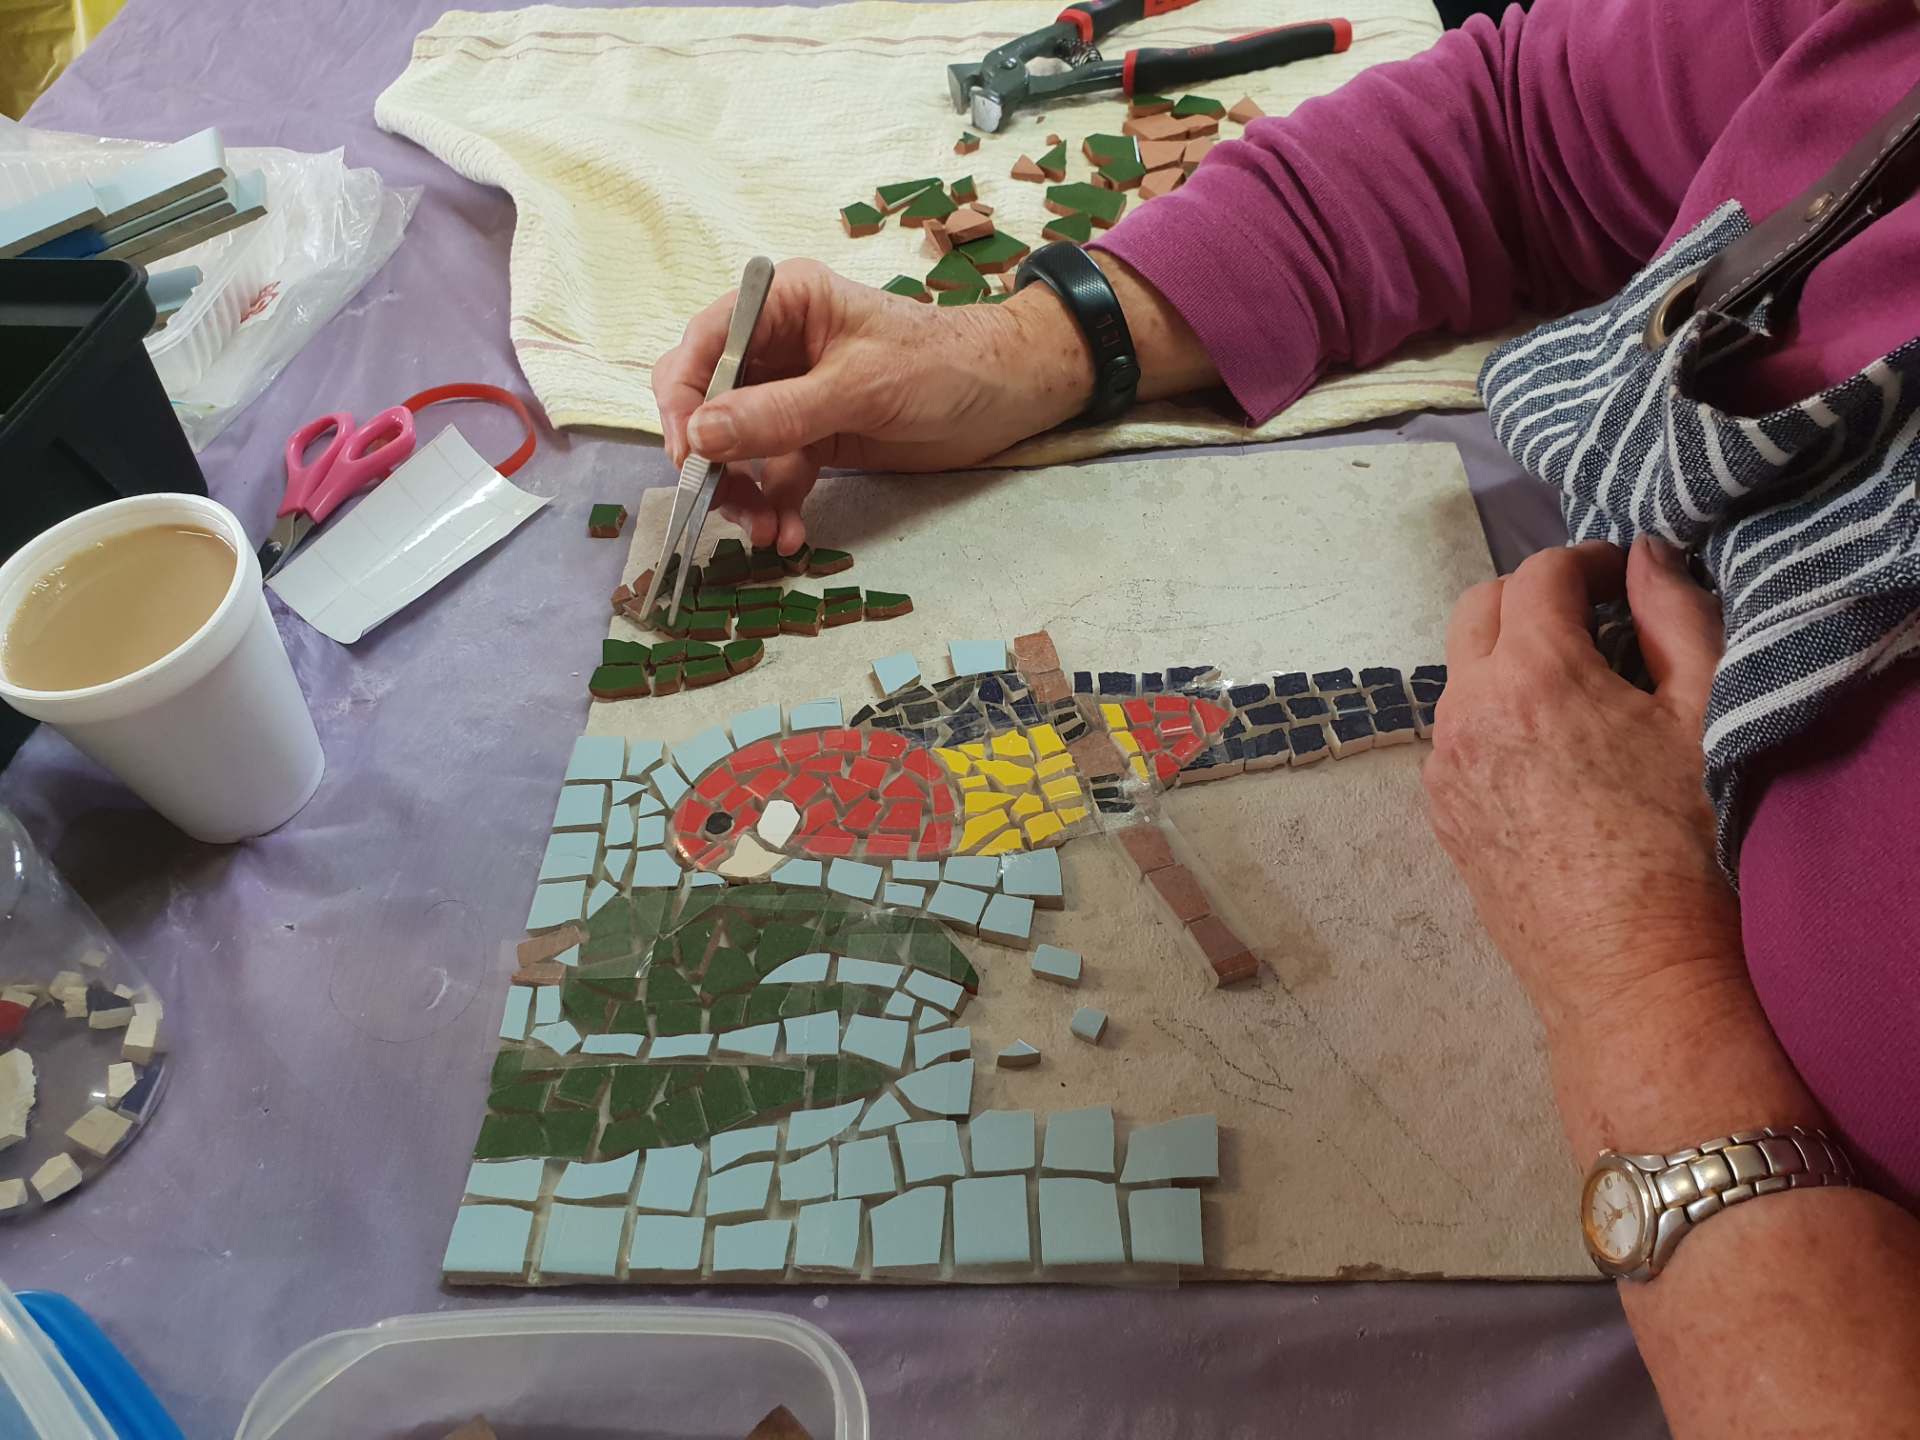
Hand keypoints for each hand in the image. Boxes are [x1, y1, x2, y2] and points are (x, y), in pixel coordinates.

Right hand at [651, 259, 1091, 552]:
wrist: (1010, 395)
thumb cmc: (944, 365)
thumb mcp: (860, 388)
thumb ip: (778, 413)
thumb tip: (699, 436)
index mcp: (781, 304)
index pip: (701, 347)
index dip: (682, 401)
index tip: (688, 456)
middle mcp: (777, 344)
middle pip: (709, 403)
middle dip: (712, 459)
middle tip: (720, 504)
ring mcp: (793, 393)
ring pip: (737, 448)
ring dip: (743, 494)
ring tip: (767, 532)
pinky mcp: (815, 435)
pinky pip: (775, 473)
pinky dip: (777, 505)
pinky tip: (790, 534)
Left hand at [1422, 537, 1743, 1039]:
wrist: (1628, 966)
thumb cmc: (1679, 842)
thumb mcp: (1701, 713)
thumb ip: (1674, 616)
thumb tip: (1645, 557)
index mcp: (1531, 674)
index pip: (1540, 574)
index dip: (1587, 561)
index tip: (1624, 578)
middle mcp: (1467, 710)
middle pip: (1478, 608)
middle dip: (1532, 596)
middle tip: (1593, 617)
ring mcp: (1442, 764)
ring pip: (1461, 674)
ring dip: (1508, 658)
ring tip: (1577, 690)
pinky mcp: (1439, 811)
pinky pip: (1455, 735)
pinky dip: (1493, 716)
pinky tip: (1548, 752)